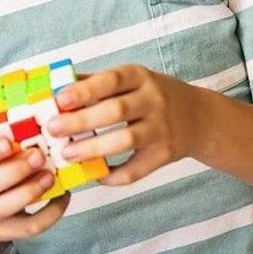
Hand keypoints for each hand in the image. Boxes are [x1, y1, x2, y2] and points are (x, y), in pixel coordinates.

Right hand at [0, 130, 70, 244]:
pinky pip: (29, 227)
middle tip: (38, 155)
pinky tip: (63, 196)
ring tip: (51, 176)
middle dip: (15, 170)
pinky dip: (49, 213)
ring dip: (30, 191)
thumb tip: (18, 95)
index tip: (7, 142)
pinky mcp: (7, 231)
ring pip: (6, 207)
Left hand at [46, 64, 204, 186]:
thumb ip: (94, 82)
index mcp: (140, 77)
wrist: (198, 117)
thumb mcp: (130, 80)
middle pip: (116, 111)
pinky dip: (115, 176)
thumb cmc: (150, 95)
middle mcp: (154, 100)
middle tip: (53, 129)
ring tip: (68, 154)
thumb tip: (54, 85)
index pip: (111, 80)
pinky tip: (95, 175)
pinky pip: (137, 169)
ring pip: (126, 140)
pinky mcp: (165, 155)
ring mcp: (162, 129)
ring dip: (94, 149)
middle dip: (82, 121)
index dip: (85, 90)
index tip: (60, 99)